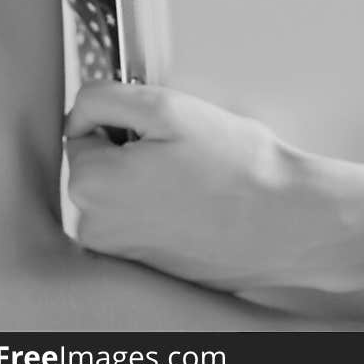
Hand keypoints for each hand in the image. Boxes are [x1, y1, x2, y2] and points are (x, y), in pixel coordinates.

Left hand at [64, 80, 339, 292]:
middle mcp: (94, 228)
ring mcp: (119, 252)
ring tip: (193, 178)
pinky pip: (139, 218)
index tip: (161, 128)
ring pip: (120, 190)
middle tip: (183, 151)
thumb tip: (80, 106)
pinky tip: (195, 202)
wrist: (283, 222)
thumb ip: (107, 97)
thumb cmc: (234, 167)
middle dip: (133, 148)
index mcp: (91, 187)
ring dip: (147, 177)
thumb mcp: (167, 107)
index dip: (123, 118)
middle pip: (99, 162)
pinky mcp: (145, 266)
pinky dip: (160, 205)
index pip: (82, 128)